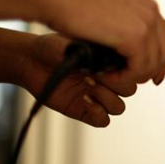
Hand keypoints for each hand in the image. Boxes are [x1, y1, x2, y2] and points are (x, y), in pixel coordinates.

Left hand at [18, 33, 136, 126]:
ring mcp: (97, 97)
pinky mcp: (84, 111)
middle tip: (94, 75)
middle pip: (129, 90)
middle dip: (115, 84)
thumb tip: (103, 60)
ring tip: (87, 86)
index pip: (133, 72)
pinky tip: (84, 99)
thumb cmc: (52, 48)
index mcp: (111, 63)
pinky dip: (97, 112)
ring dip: (106, 98)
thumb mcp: (74, 42)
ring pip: (119, 107)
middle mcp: (107, 81)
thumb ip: (91, 51)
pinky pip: (103, 121)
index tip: (108, 65)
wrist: (30, 60)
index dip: (126, 71)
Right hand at [40, 0, 164, 84]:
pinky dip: (124, 77)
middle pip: (164, 52)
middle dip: (151, 71)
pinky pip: (138, 68)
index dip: (160, 59)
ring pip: (152, 64)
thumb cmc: (72, 4)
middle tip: (133, 81)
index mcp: (146, 3)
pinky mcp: (135, 37)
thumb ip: (127, 24)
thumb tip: (136, 46)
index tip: (152, 74)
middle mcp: (150, 10)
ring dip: (132, 75)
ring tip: (111, 76)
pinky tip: (107, 75)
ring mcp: (146, 23)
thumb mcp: (110, 11)